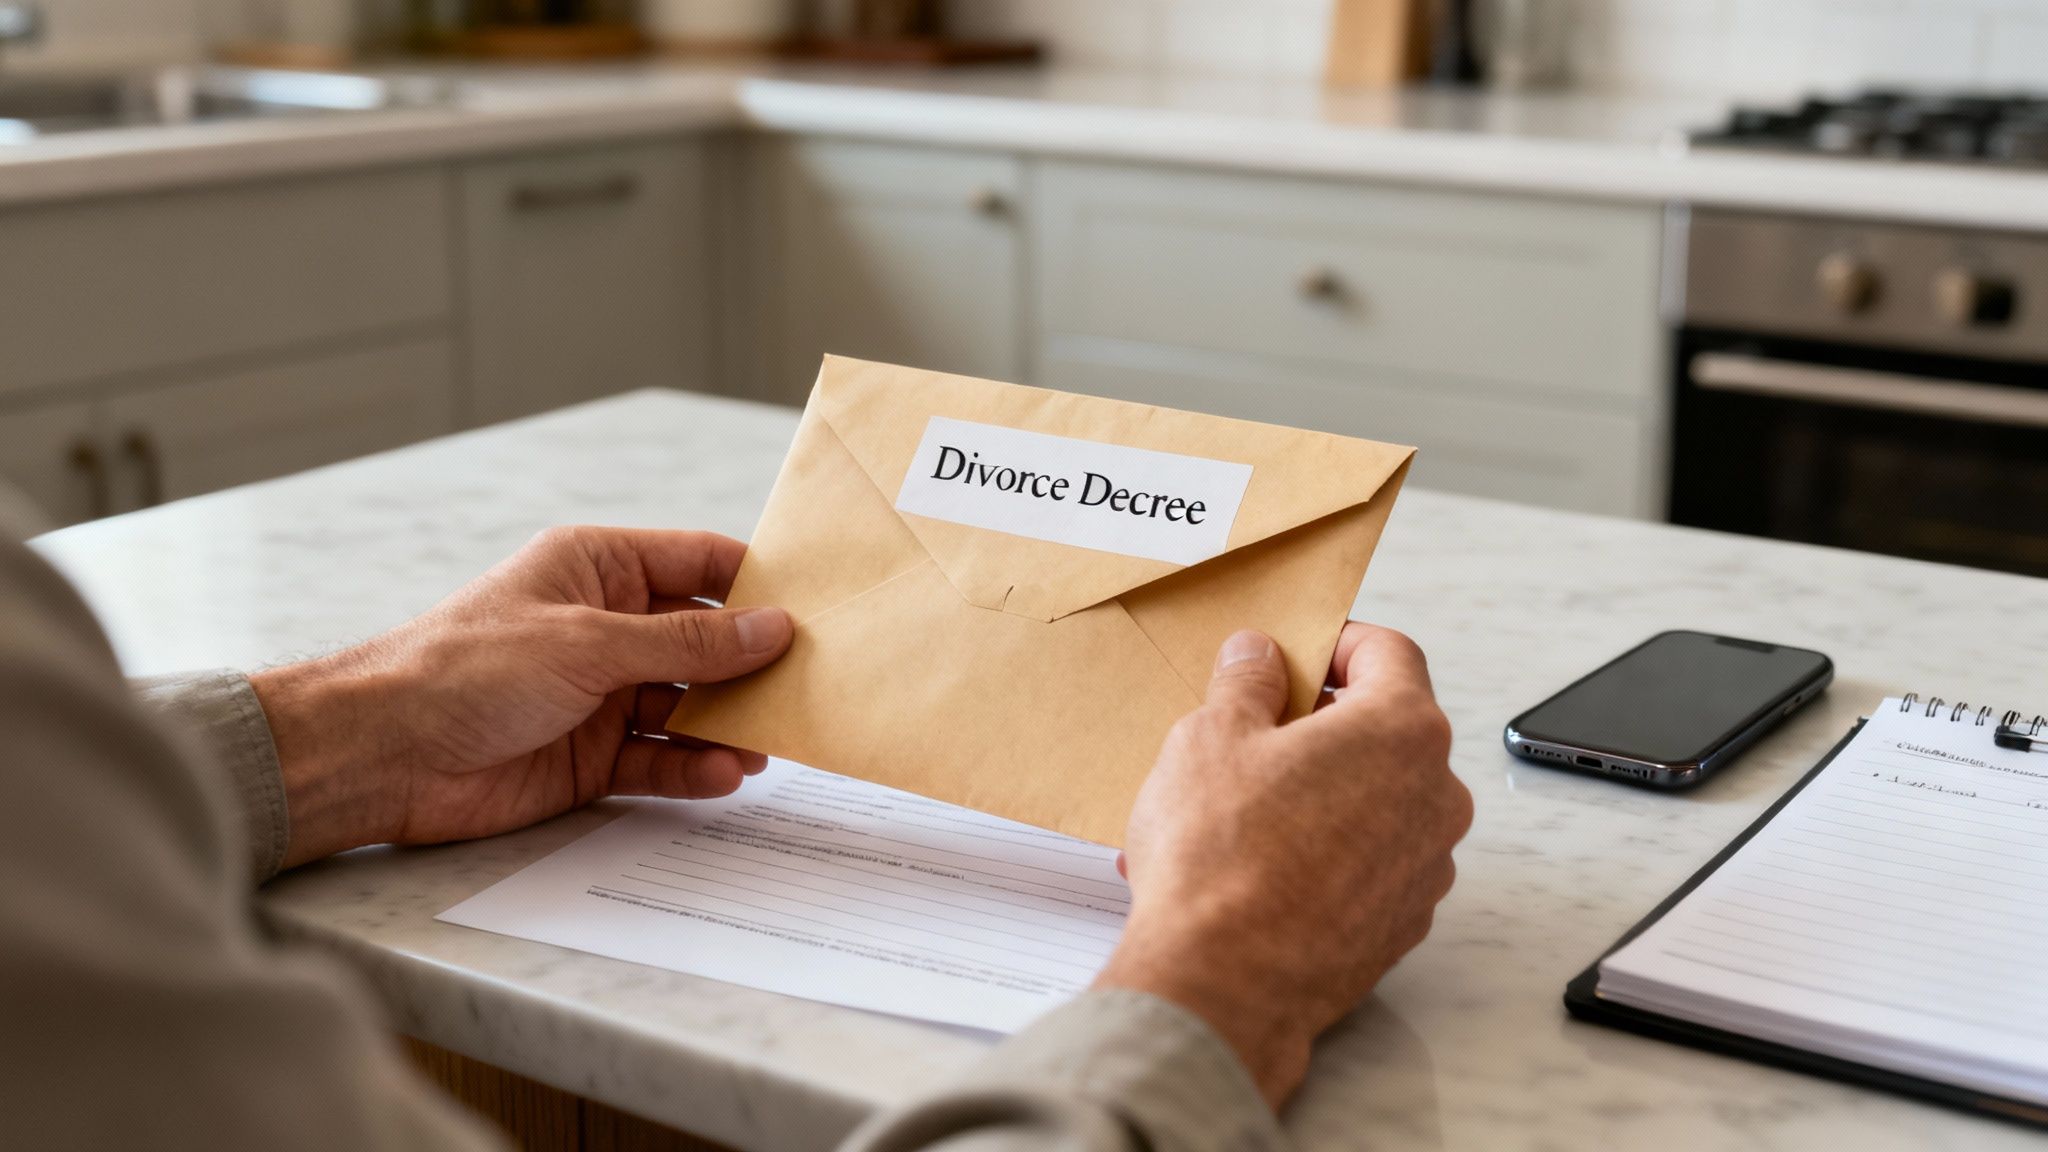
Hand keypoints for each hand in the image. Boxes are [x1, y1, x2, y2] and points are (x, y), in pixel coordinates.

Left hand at [250, 527, 792, 869]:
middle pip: (703, 641)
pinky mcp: (591, 758)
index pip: (697, 564)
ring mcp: (600, 695)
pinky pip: (661, 760)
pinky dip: (695, 767)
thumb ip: (686, 642)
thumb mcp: (589, 641)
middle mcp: (605, 628)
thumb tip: (772, 628)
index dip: (756, 583)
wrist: (383, 755)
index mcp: (597, 569)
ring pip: (689, 705)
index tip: (818, 604)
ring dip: (731, 723)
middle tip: (816, 682)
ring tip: (778, 739)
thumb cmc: (465, 668)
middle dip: (754, 663)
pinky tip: (726, 774)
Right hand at [1094, 623, 1470, 1107]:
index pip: (1389, 652)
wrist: (1223, 985)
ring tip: (1233, 813)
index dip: (1336, 642)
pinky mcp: (1401, 924)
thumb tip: (1261, 657)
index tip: (1294, 653)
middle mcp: (1435, 797)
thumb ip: (1247, 680)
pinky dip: (1319, 854)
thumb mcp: (1211, 735)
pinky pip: (1365, 864)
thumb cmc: (1221, 859)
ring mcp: (1426, 868)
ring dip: (1315, 793)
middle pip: (1384, 730)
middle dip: (1318, 725)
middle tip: (1251, 733)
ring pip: (1372, 802)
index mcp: (1402, 732)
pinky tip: (1251, 868)